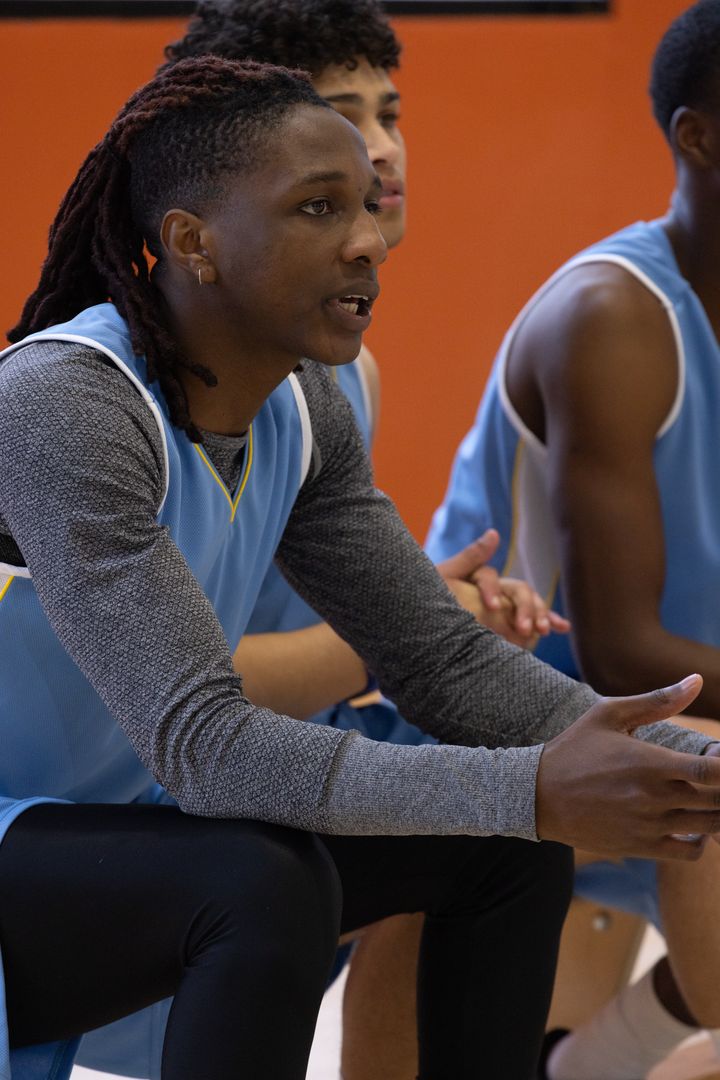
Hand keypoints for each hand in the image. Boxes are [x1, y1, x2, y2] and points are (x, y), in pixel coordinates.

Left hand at [436, 529, 569, 646]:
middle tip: (524, 628)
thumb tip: (495, 533)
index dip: (491, 589)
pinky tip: (563, 628)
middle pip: (518, 590)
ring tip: (542, 630)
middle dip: (524, 607)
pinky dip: (550, 621)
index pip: (490, 577)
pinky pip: (535, 619)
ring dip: (540, 614)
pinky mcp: (514, 622)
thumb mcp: (444, 578)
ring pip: (530, 604)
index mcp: (478, 576)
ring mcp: (507, 605)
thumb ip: (469, 557)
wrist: (428, 621)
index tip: (490, 606)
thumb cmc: (431, 597)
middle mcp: (497, 588)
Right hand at [536, 674, 719, 858]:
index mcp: (649, 762)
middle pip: (717, 800)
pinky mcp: (642, 847)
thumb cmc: (574, 748)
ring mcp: (649, 825)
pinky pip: (691, 851)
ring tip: (709, 796)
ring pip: (710, 826)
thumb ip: (656, 700)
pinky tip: (693, 822)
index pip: (711, 770)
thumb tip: (696, 681)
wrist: (537, 795)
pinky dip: (702, 839)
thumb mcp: (608, 715)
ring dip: (718, 812)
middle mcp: (653, 797)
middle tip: (714, 775)